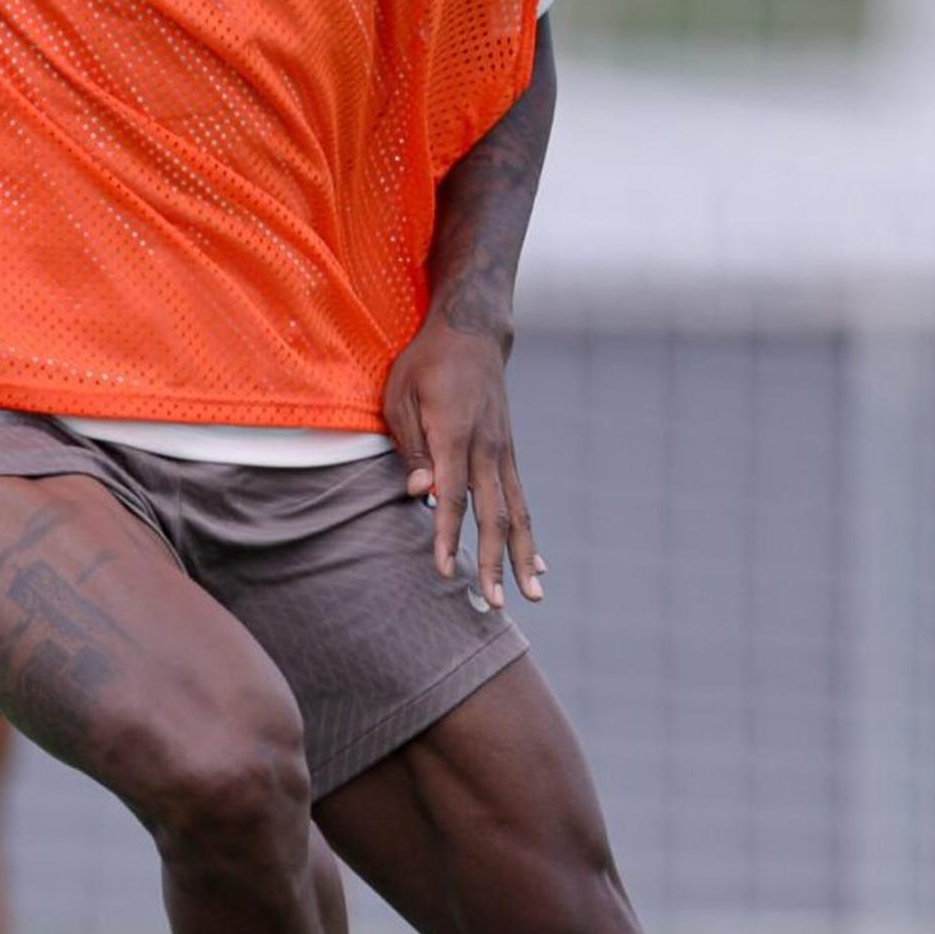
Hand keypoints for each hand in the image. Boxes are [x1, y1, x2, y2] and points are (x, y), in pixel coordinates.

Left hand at [384, 317, 541, 610]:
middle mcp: (487, 448)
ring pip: (517, 512)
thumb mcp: (401, 397)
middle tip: (497, 603)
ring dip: (522, 557)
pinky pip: (521, 500)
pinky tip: (534, 564)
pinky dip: (527, 535)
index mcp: (456, 434)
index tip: (444, 571)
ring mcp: (503, 451)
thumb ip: (411, 448)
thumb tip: (420, 495)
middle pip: (493, 514)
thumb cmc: (426, 363)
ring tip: (531, 596)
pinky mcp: (508, 453)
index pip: (453, 495)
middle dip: (494, 562)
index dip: (447, 535)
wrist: (473, 330)